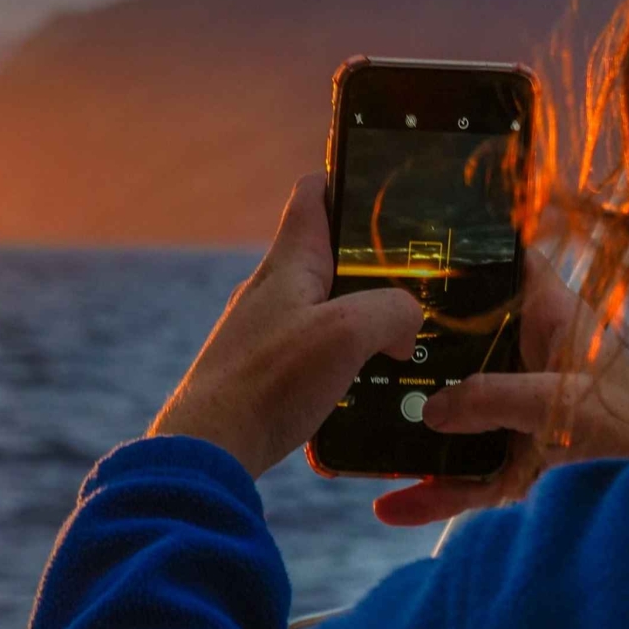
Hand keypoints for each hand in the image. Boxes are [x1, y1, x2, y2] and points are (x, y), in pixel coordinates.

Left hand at [150, 175, 422, 478]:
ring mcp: (266, 330)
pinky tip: (365, 382)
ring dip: (362, 316)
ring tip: (400, 339)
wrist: (211, 449)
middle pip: (328, 254)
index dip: (346, 178)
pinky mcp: (265, 369)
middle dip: (373, 263)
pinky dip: (344, 355)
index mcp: (290, 262)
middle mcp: (274, 289)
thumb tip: (406, 322)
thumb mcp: (347, 334)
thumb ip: (391, 311)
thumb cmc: (269, 383)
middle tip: (417, 280)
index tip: (383, 184)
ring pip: (325, 305)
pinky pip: (314, 347)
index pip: (313, 195)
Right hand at [372, 252, 628, 525]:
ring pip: (462, 412)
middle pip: (471, 342)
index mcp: (559, 325)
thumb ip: (493, 398)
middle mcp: (538, 365)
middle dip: (422, 346)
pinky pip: (468, 477)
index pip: (516, 269)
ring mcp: (528, 418)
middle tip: (364, 339)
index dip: (478, 250)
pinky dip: (433, 493)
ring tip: (364, 429)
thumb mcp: (559, 405)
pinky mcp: (523, 470)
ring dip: (417, 427)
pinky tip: (391, 506)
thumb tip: (430, 411)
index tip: (422, 246)